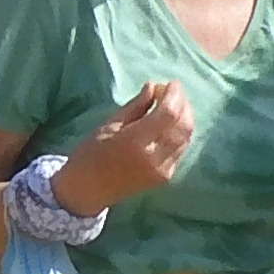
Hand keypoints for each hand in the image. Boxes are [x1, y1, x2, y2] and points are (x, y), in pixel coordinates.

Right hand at [55, 79, 196, 213]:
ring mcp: (162, 169)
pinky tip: (171, 124)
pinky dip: (180, 132)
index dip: (174, 94)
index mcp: (135, 142)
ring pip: (186, 136)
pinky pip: (181, 149)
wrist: (86, 191)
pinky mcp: (165, 176)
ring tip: (173, 105)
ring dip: (185, 116)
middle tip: (173, 91)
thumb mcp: (108, 125)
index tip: (170, 83)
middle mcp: (154, 157)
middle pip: (183, 124)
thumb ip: (135, 106)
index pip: (168, 113)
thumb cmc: (90, 154)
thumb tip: (153, 87)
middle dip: (182, 103)